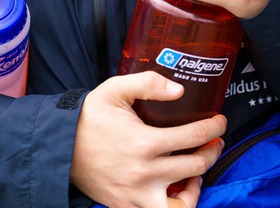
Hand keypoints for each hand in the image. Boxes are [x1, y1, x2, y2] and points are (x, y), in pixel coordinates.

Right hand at [70, 71, 225, 207]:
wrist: (59, 146)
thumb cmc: (88, 117)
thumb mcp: (114, 89)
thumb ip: (148, 83)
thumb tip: (179, 89)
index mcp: (145, 142)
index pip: (194, 137)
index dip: (214, 128)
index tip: (220, 122)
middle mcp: (145, 173)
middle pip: (196, 166)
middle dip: (213, 151)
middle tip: (214, 141)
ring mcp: (137, 194)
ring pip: (183, 204)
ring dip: (196, 188)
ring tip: (197, 172)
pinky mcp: (127, 206)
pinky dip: (175, 204)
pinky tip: (176, 188)